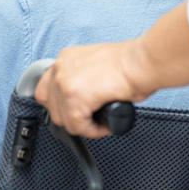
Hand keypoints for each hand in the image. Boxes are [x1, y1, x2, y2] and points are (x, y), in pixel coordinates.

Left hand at [34, 40, 154, 137]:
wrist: (142, 63)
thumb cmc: (131, 63)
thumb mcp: (98, 65)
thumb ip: (84, 79)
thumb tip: (84, 98)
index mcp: (67, 58)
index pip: (47, 88)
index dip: (60, 104)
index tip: (71, 110)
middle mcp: (61, 69)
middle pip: (52, 106)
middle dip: (71, 117)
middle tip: (89, 119)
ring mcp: (65, 84)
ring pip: (64, 120)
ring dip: (82, 125)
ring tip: (100, 122)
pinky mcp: (75, 100)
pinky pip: (79, 127)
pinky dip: (93, 131)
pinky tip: (105, 125)